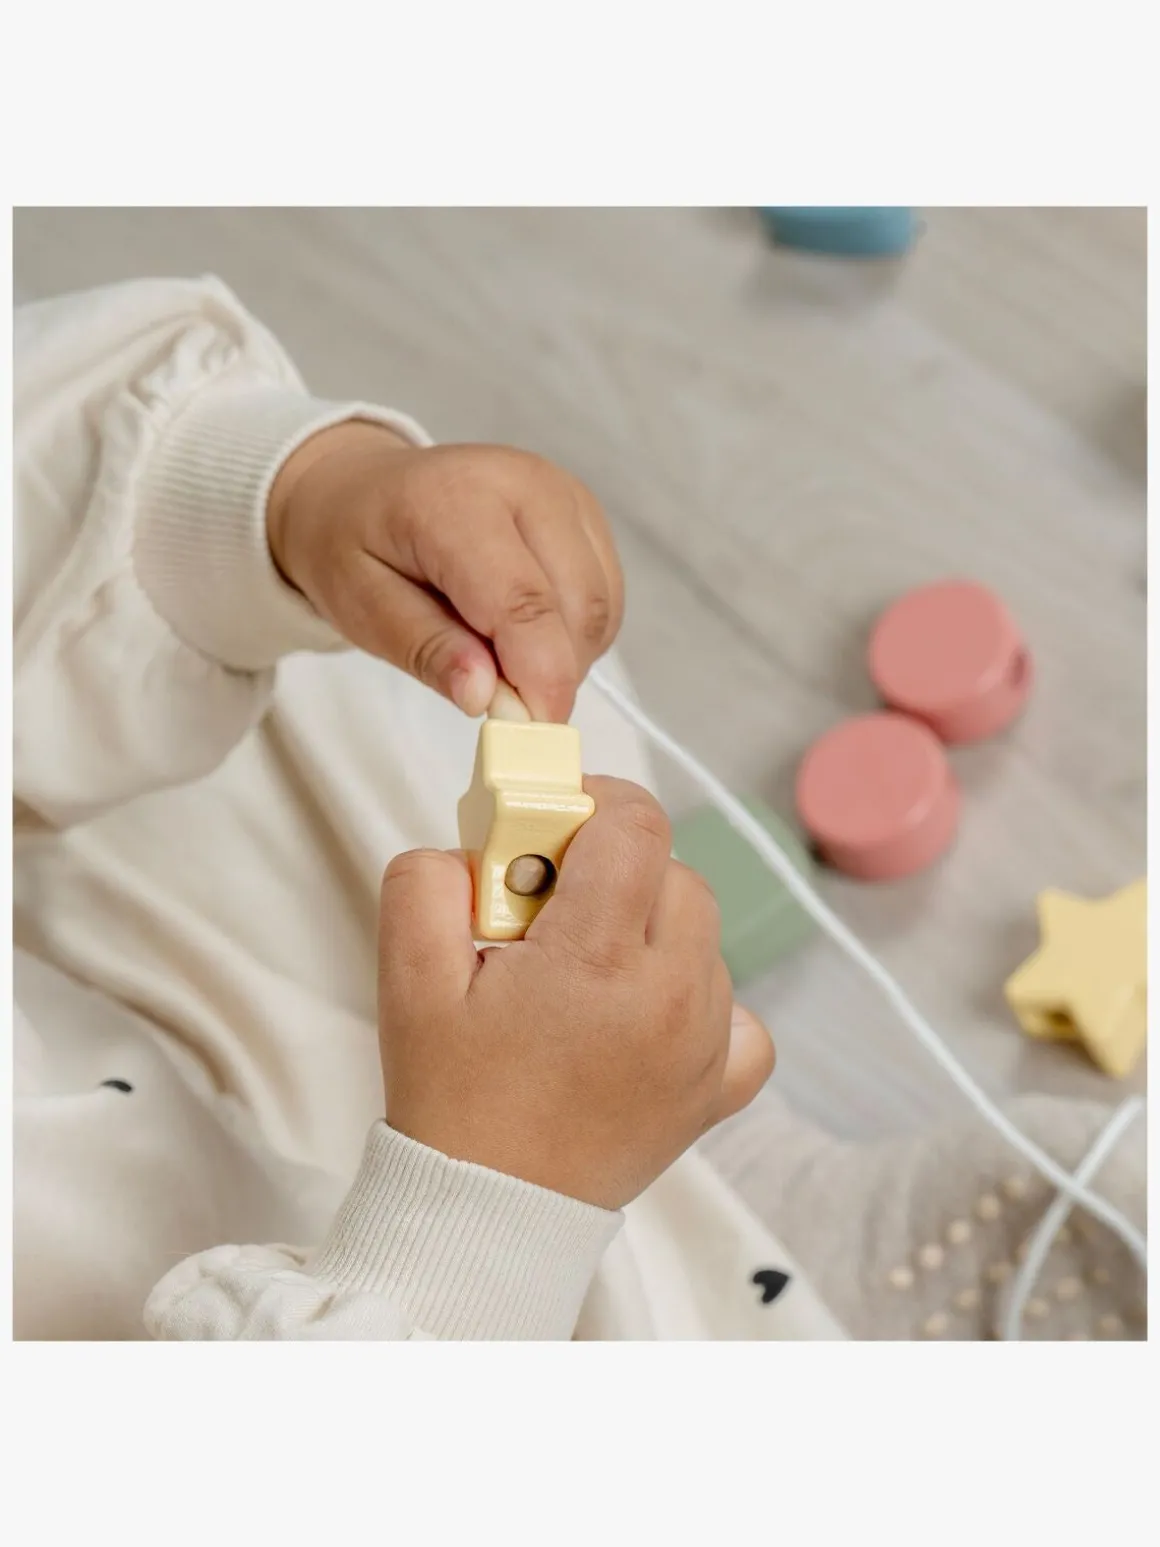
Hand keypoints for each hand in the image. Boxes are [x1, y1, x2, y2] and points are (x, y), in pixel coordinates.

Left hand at [267, 421, 622, 720]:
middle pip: (577, 607)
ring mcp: (563, 494)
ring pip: (600, 606)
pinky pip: (605, 596)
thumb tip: (486, 697)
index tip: (531, 732)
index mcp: (457, 500)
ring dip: (566, 656)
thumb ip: (426, 650)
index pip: (524, 602)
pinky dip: (575, 634)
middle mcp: (525, 484)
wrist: (362, 491)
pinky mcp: (584, 513)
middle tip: (500, 702)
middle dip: (551, 673)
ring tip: (501, 655)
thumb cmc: (353, 547)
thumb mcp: (361, 608)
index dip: (539, 678)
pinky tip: (524, 631)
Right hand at [376, 777, 775, 1210]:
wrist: (488, 1216)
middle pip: (672, 870)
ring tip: (582, 976)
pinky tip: (643, 1015)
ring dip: (647, 928)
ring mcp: (708, 1044)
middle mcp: (674, 994)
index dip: (591, 803)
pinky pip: (739, 1011)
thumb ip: (427, 883)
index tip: (548, 831)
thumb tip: (471, 845)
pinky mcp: (721, 1089)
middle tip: (548, 912)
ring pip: (700, 932)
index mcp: (599, 959)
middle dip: (612, 869)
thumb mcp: (408, 981)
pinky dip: (698, 998)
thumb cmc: (452, 1103)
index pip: (636, 823)